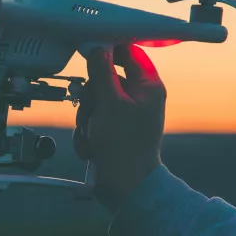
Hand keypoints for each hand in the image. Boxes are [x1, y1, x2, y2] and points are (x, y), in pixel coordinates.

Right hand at [73, 45, 166, 210]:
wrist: (124, 187)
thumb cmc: (124, 146)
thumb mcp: (110, 103)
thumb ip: (102, 72)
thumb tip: (97, 48)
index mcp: (148, 86)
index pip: (129, 53)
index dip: (109, 50)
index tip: (90, 50)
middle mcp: (139, 97)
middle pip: (105, 78)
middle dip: (92, 96)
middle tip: (92, 110)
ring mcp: (125, 114)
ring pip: (95, 99)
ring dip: (87, 117)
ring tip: (93, 134)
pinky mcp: (113, 128)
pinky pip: (92, 118)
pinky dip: (87, 131)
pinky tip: (92, 146)